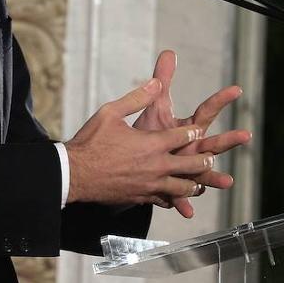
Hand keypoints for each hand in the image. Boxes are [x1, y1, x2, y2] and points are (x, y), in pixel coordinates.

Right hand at [65, 78, 215, 205]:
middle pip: (191, 164)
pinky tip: (175, 198)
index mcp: (152, 143)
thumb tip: (155, 82)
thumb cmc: (91, 142)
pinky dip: (173, 199)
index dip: (192, 132)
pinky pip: (164, 200)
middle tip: (209, 157)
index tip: (198, 130)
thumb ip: (137, 97)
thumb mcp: (111, 112)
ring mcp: (150, 185)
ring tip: (199, 181)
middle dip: (203, 160)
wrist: (74, 174)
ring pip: (182, 186)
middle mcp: (156, 166)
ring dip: (193, 183)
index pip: (183, 136)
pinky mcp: (141, 198)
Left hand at [133, 50, 251, 217]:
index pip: (207, 111)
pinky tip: (187, 211)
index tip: (237, 89)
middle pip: (213, 143)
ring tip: (227, 182)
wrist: (133, 162)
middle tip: (245, 135)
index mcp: (190, 129)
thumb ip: (162, 80)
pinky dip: (183, 203)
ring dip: (215, 178)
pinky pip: (179, 195)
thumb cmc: (149, 132)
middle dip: (229, 140)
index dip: (221, 99)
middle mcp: (193, 149)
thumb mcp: (156, 106)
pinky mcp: (173, 185)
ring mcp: (186, 168)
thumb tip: (169, 52)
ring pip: (203, 173)